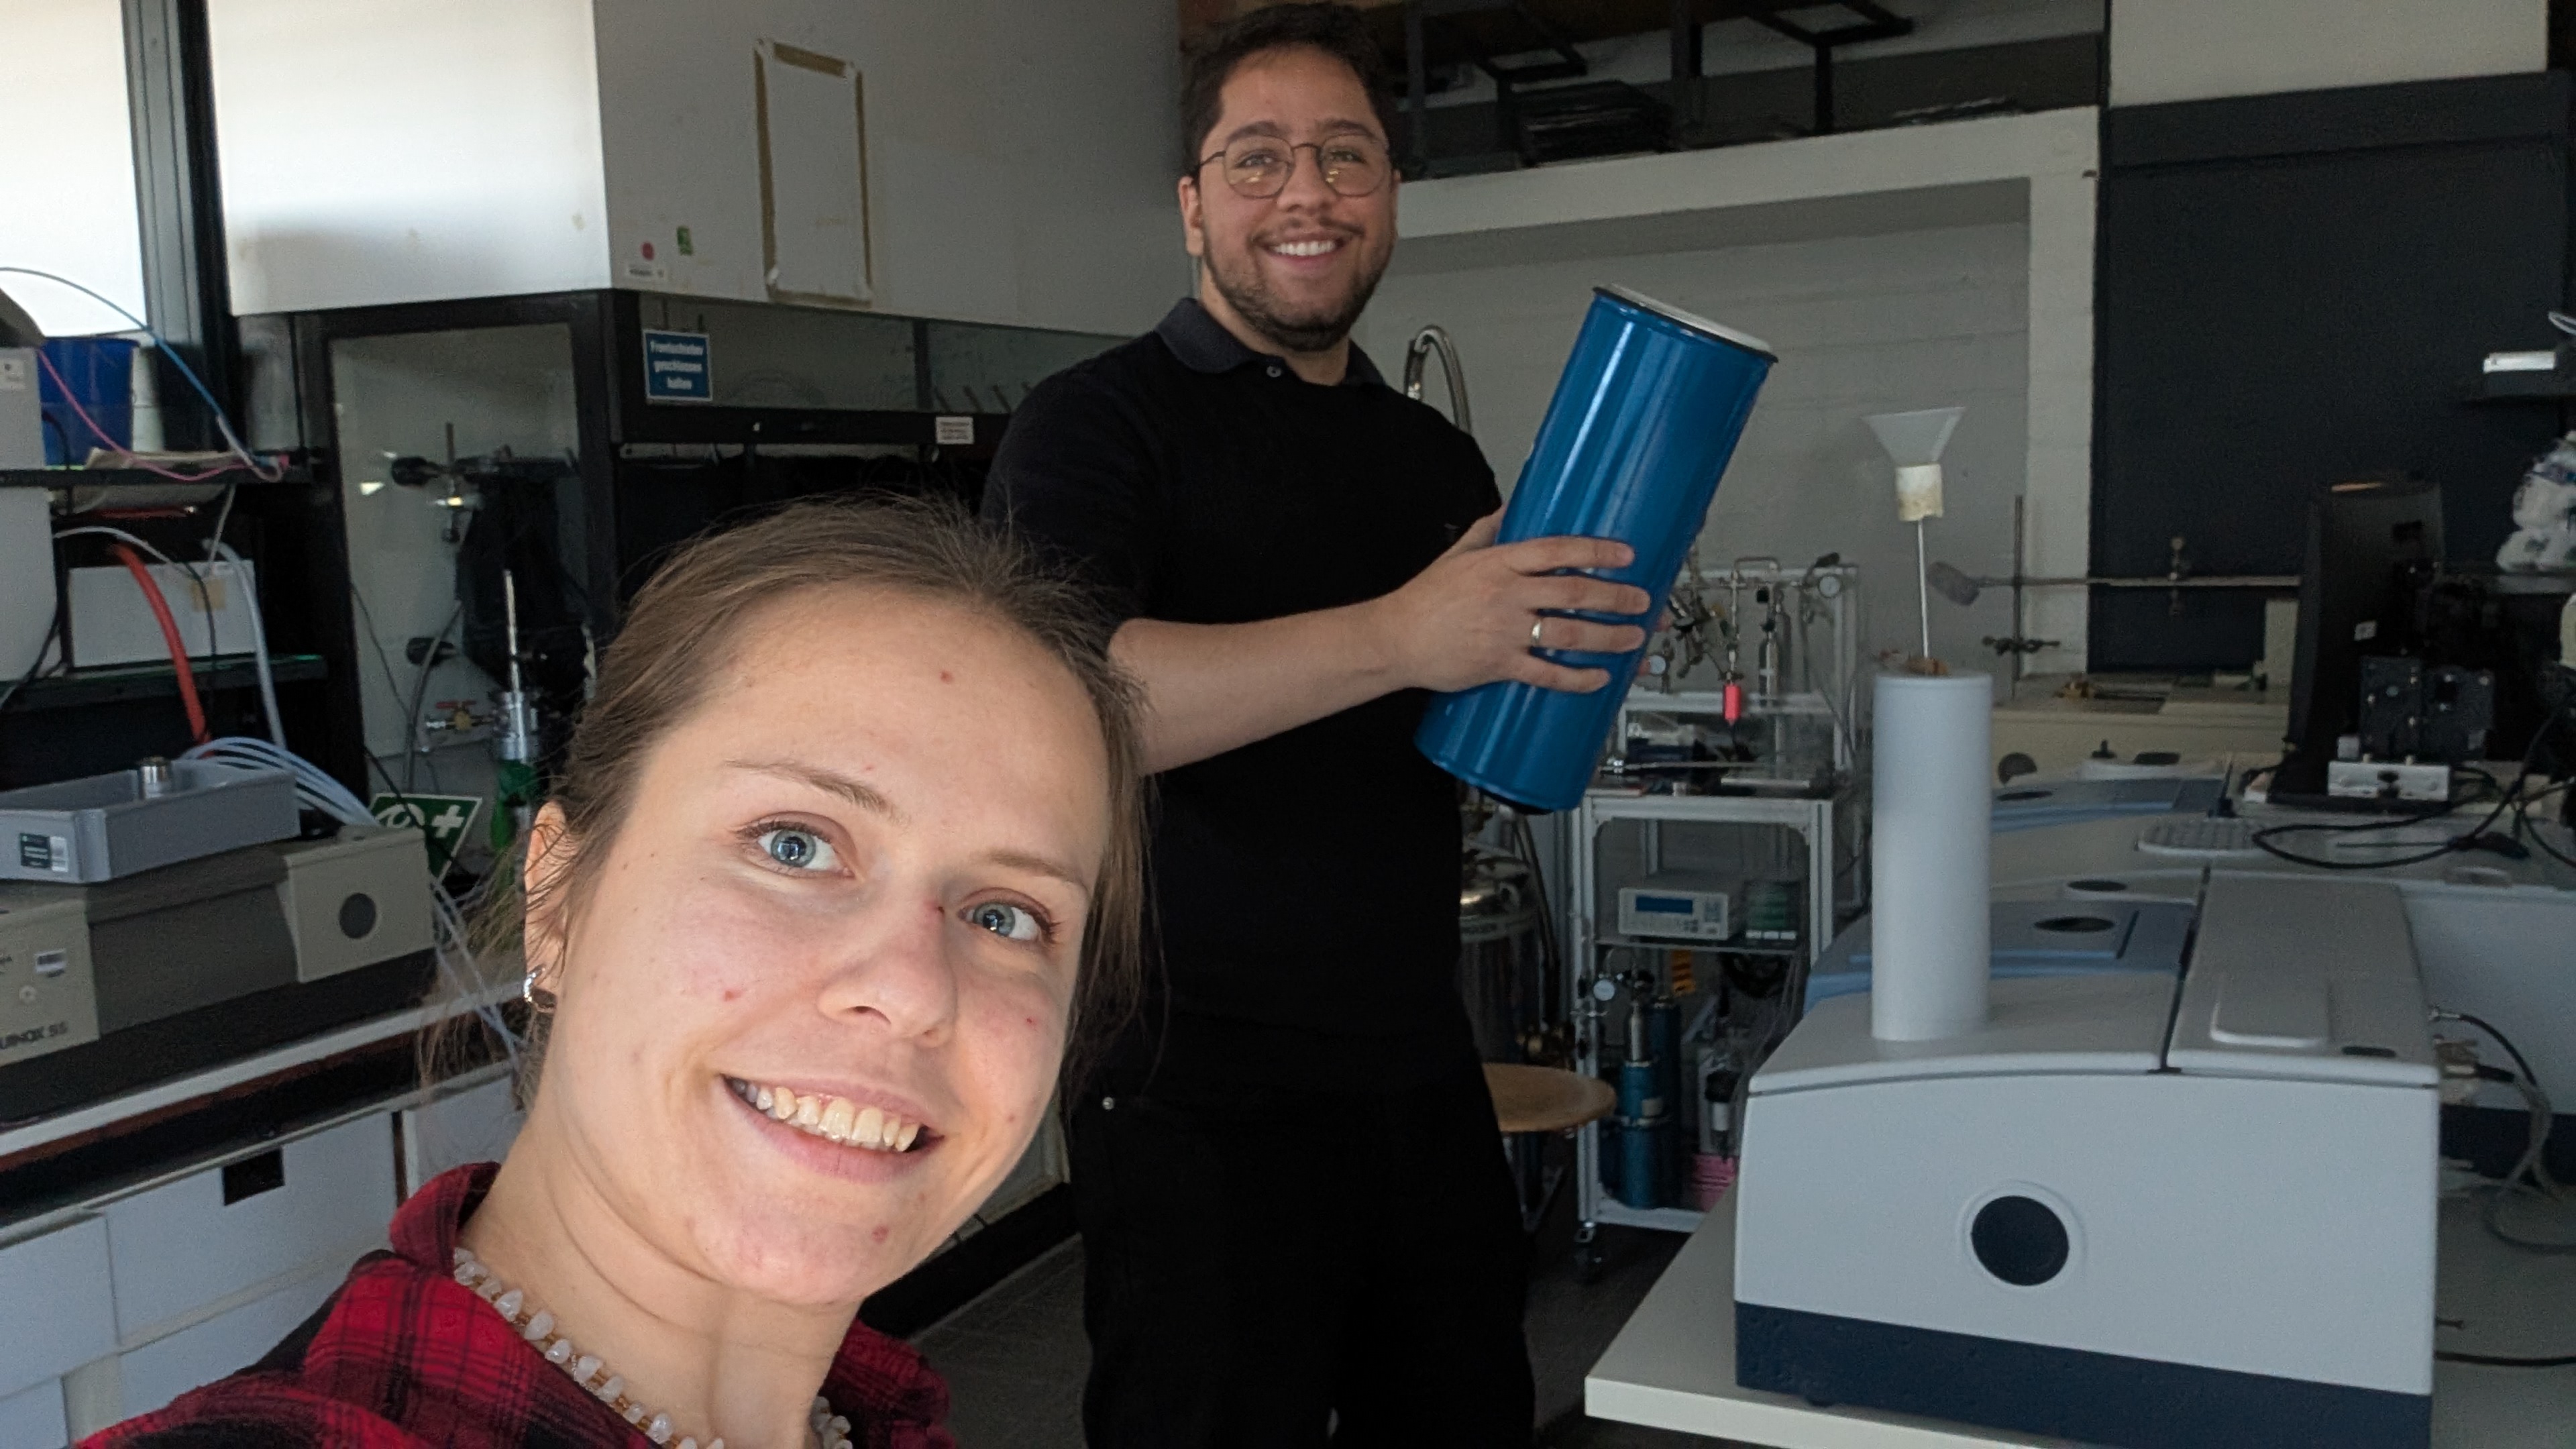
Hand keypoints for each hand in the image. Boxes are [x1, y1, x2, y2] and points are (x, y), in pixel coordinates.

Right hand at [1363, 511, 1652, 693]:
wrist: (1394, 639)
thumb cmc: (1423, 600)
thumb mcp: (1456, 554)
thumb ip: (1489, 530)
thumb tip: (1514, 508)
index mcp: (1498, 564)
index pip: (1557, 551)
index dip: (1596, 552)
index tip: (1626, 556)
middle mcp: (1506, 595)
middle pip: (1573, 592)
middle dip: (1616, 597)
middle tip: (1643, 601)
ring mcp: (1504, 631)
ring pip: (1568, 632)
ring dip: (1608, 636)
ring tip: (1633, 639)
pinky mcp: (1498, 665)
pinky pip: (1546, 673)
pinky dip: (1576, 677)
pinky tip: (1599, 677)